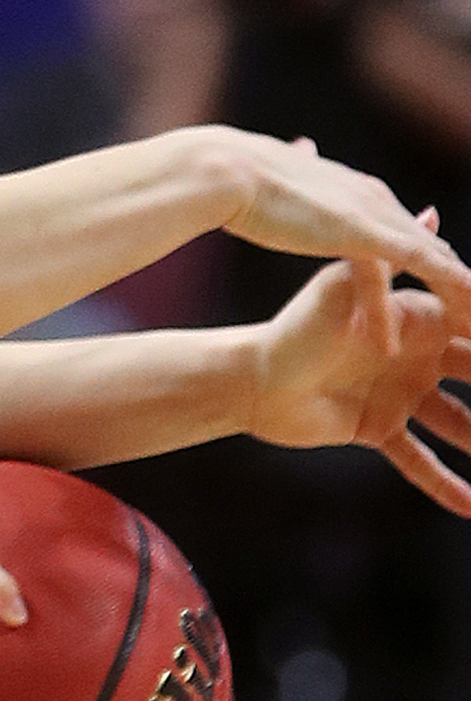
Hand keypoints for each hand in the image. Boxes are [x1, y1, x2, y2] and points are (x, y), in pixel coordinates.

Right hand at [213, 129, 470, 319]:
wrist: (226, 172)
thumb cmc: (237, 177)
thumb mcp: (283, 174)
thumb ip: (303, 168)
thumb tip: (303, 146)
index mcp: (355, 189)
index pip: (401, 227)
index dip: (423, 254)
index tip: (440, 278)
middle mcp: (376, 198)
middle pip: (428, 243)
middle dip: (453, 276)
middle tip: (470, 306)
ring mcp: (375, 213)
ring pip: (433, 256)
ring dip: (458, 289)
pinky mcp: (366, 232)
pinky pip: (418, 264)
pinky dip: (443, 287)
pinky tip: (459, 306)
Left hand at [247, 255, 470, 516]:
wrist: (252, 379)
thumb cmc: (299, 327)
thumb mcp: (350, 291)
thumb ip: (395, 264)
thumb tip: (431, 215)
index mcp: (422, 323)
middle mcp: (420, 358)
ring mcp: (402, 396)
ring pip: (463, 424)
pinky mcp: (379, 430)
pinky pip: (419, 462)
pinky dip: (446, 486)